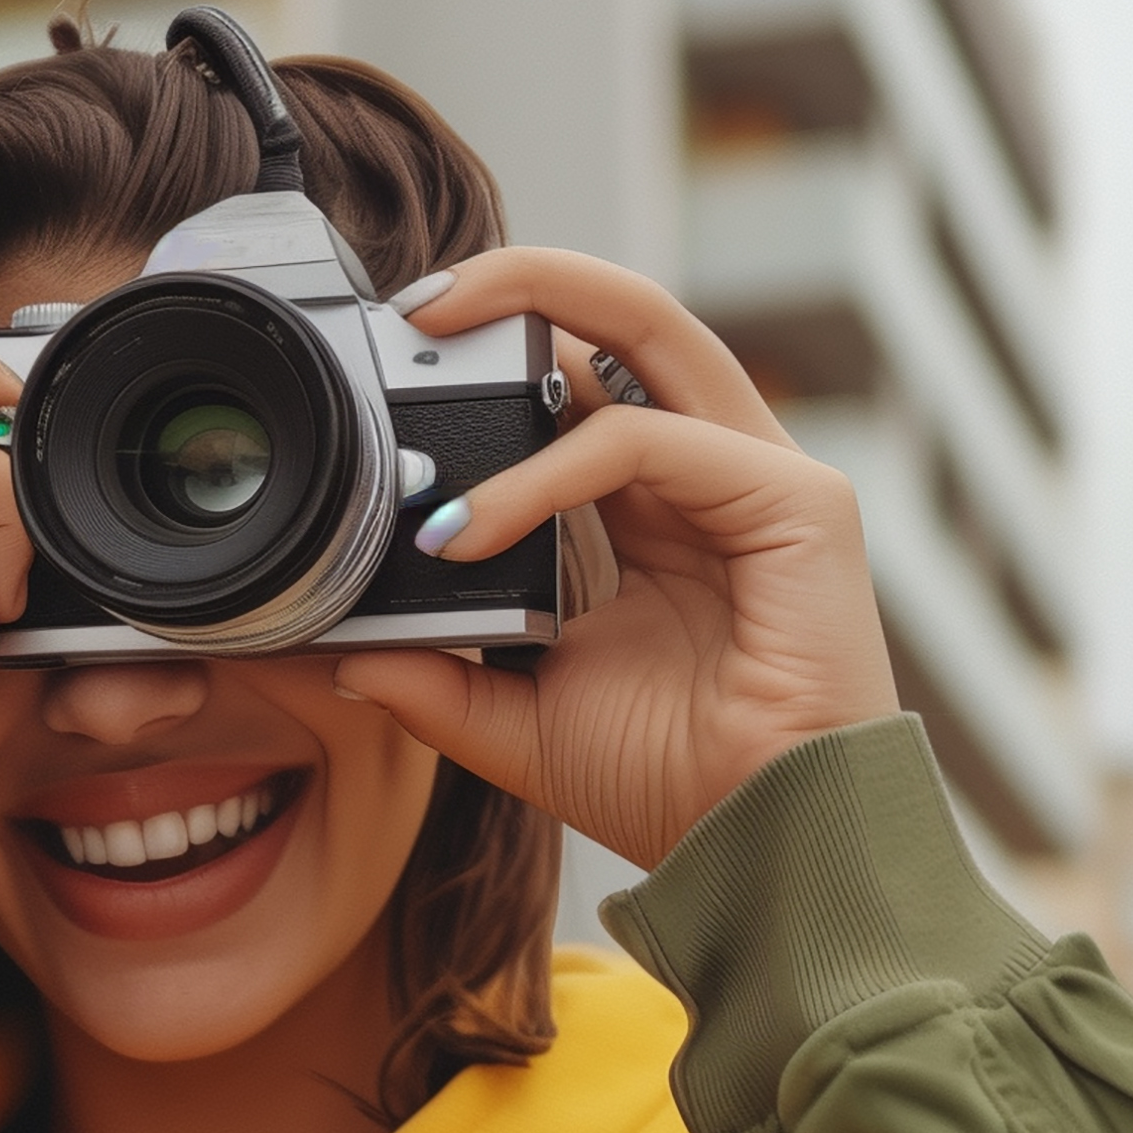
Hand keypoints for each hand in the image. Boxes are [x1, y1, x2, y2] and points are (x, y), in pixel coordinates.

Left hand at [332, 253, 897, 868]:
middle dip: (519, 281)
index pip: (583, 381)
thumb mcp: (517, 722)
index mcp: (659, 509)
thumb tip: (338, 650)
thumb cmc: (672, 785)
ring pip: (646, 331)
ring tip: (429, 338)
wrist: (760, 851)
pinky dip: (541, 473)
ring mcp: (761, 475)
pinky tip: (469, 528)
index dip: (499, 355)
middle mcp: (713, 473)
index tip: (398, 368)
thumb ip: (435, 677)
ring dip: (531, 314)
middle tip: (415, 302)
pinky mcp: (794, 499)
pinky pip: (643, 441)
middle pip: (624, 318)